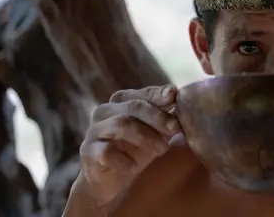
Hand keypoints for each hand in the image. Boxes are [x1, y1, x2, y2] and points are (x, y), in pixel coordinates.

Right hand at [76, 85, 182, 206]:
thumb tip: (185, 104)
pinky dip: (123, 160)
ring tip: (161, 150)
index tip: (174, 96)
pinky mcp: (88, 151)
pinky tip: (134, 168)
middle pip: (133, 107)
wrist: (108, 180)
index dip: (159, 94)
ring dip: (146, 137)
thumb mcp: (154, 132)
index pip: (143, 94)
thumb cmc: (135, 150)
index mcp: (122, 101)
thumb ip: (167, 117)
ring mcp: (94, 130)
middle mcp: (105, 111)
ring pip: (121, 125)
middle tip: (174, 129)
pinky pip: (106, 152)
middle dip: (157, 117)